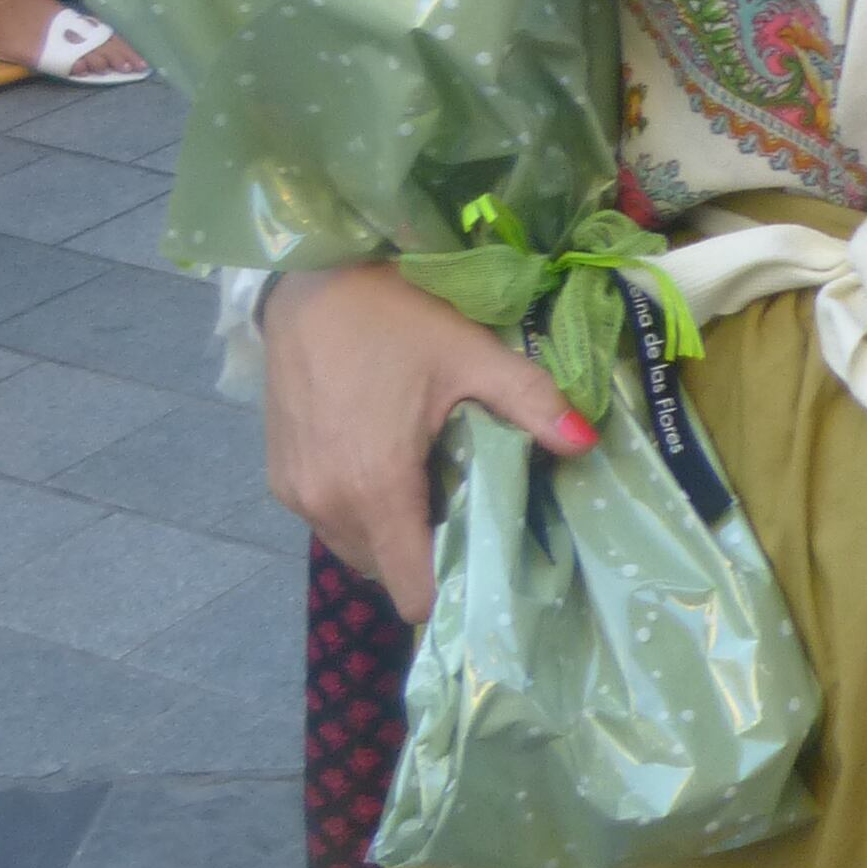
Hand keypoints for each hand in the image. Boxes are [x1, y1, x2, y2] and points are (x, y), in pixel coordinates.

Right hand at [255, 260, 592, 621]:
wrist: (309, 277)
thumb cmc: (393, 316)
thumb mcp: (470, 353)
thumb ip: (530, 402)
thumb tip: (587, 443)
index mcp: (375, 486)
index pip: (410, 588)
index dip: (451, 589)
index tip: (487, 571)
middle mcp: (327, 504)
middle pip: (385, 571)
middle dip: (428, 554)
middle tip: (469, 510)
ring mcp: (296, 493)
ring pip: (356, 549)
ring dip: (392, 534)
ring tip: (431, 486)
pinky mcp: (279, 478)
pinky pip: (329, 521)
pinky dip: (360, 511)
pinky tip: (388, 467)